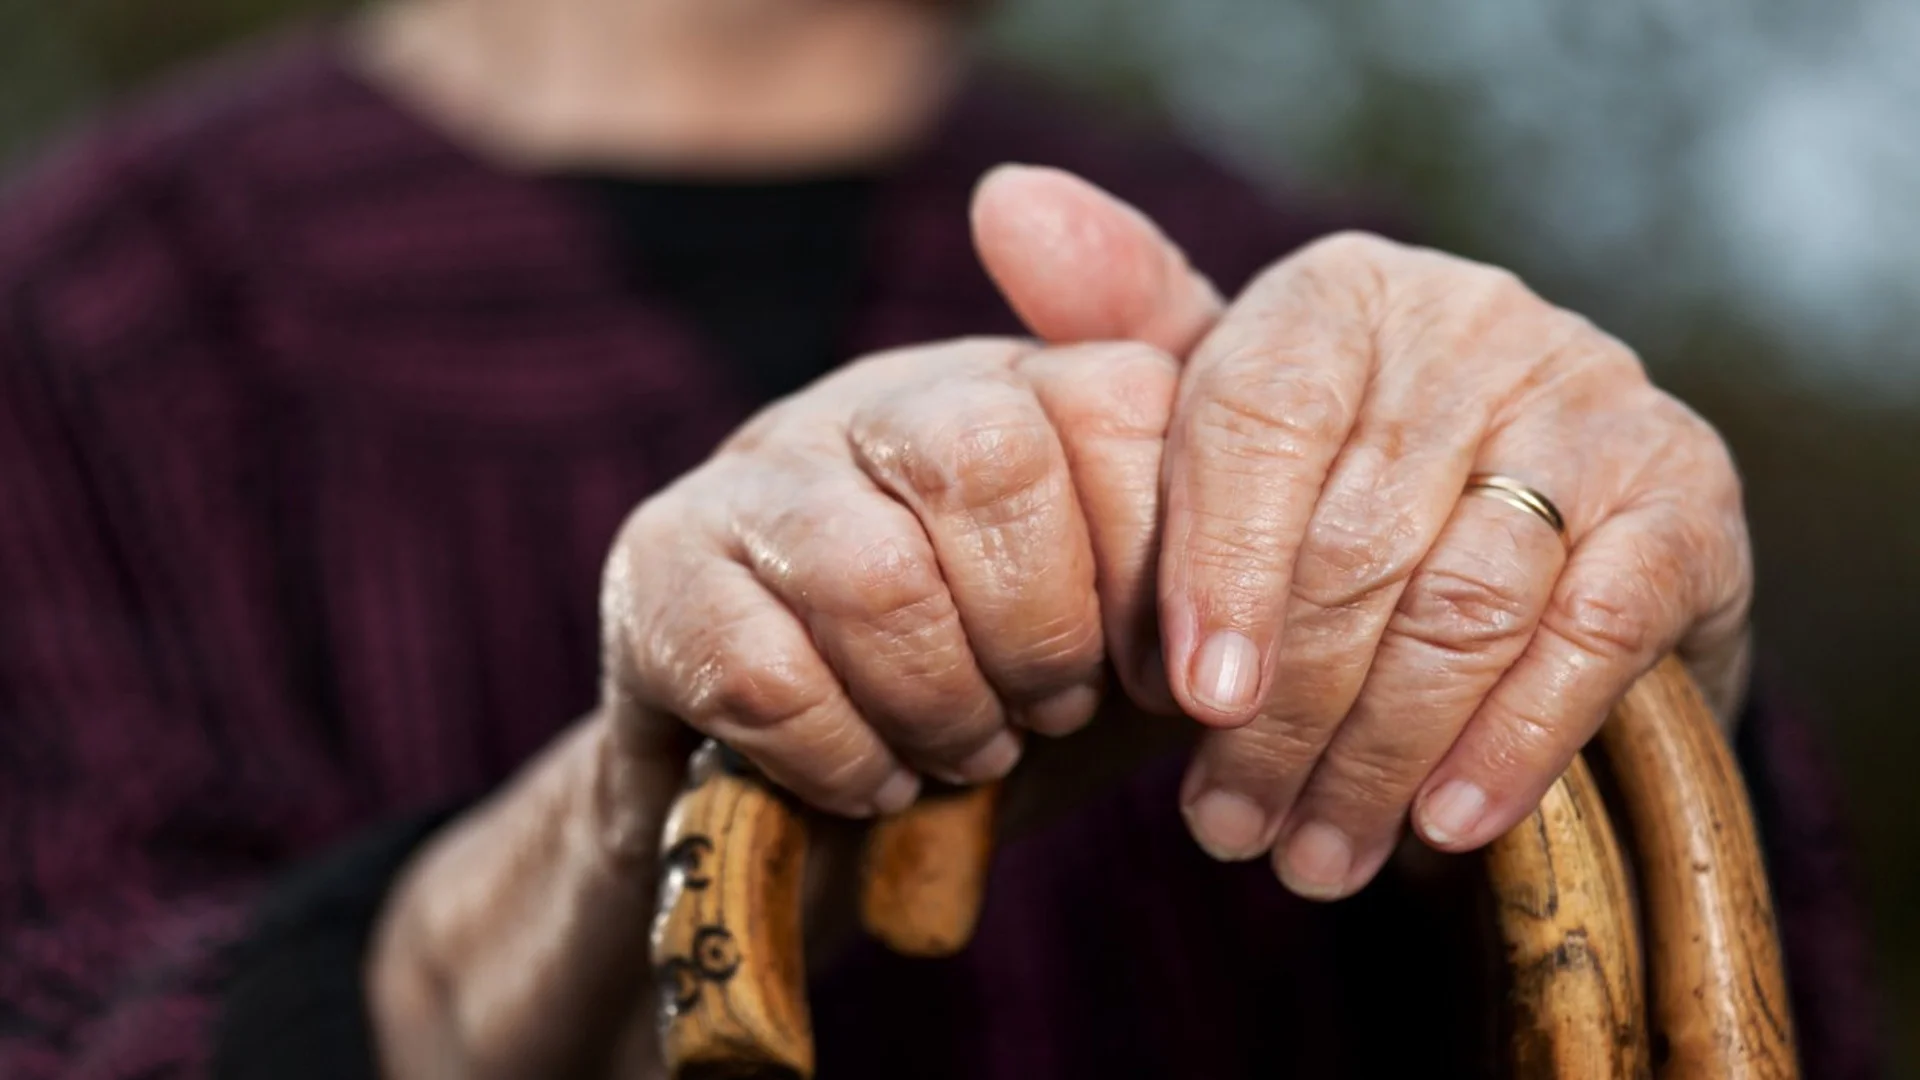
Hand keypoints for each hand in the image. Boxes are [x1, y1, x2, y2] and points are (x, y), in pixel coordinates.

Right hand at [364, 170, 1218, 1078]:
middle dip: (1039, 627)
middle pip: (986, 457)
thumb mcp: (1129, 628)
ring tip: (962, 752)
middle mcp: (880, 397)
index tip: (1153, 669)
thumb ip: (1217, 559)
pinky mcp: (656, 571)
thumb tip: (1311, 553)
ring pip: (871, 571)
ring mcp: (756, 474)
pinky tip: (868, 777)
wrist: (800, 802)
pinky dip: (842, 756)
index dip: (1153, 562)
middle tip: (1047, 710)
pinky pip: (764, 671)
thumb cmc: (992, 695)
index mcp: (1011, 386)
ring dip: (940, 705)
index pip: (1117, 401)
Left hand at [1129, 226, 1751, 899]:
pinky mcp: (1687, 498)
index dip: (1217, 567)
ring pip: (1462, 600)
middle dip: (1285, 711)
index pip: (1259, 416)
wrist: (1541, 533)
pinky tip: (1445, 825)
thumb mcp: (1226, 413)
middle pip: (1354, 536)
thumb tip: (1005, 202)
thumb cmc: (1337, 484)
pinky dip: (1514, 740)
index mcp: (1341, 294)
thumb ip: (1124, 330)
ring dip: (1377, 752)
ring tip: (1311, 854)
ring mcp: (1594, 402)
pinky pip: (1590, 633)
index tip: (1188, 701)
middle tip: (1230, 828)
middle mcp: (1475, 323)